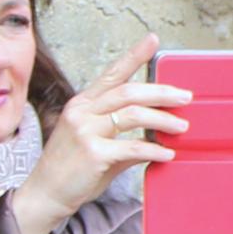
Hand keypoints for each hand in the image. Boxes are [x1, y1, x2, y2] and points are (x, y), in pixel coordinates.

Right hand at [11, 37, 183, 233]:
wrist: (47, 193)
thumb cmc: (73, 168)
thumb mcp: (96, 142)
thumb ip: (123, 134)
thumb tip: (157, 133)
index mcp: (83, 103)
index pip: (112, 74)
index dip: (134, 55)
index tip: (153, 40)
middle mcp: (82, 111)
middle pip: (129, 91)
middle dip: (162, 92)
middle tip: (186, 97)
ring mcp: (86, 131)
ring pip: (133, 114)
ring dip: (163, 119)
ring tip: (182, 126)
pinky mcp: (93, 153)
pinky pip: (132, 147)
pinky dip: (154, 149)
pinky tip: (168, 153)